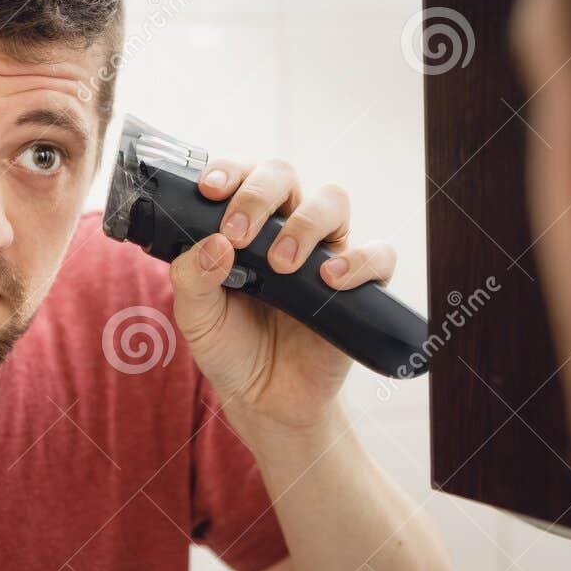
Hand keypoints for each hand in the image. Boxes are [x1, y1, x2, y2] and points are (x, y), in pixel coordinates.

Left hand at [167, 155, 396, 435]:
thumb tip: (215, 244)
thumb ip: (193, 278)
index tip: (209, 192)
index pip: (242, 174)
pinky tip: (329, 280)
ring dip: (305, 223)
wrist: (264, 400)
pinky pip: (378, 255)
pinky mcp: (358, 286)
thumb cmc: (230, 345)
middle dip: (258, 196)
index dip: (229, 171)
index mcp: (245, 223)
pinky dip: (357, 261)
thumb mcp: (196, 316)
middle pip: (284, 176)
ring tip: (281, 264)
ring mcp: (325, 252)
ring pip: (333, 201)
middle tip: (238, 236)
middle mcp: (286, 227)